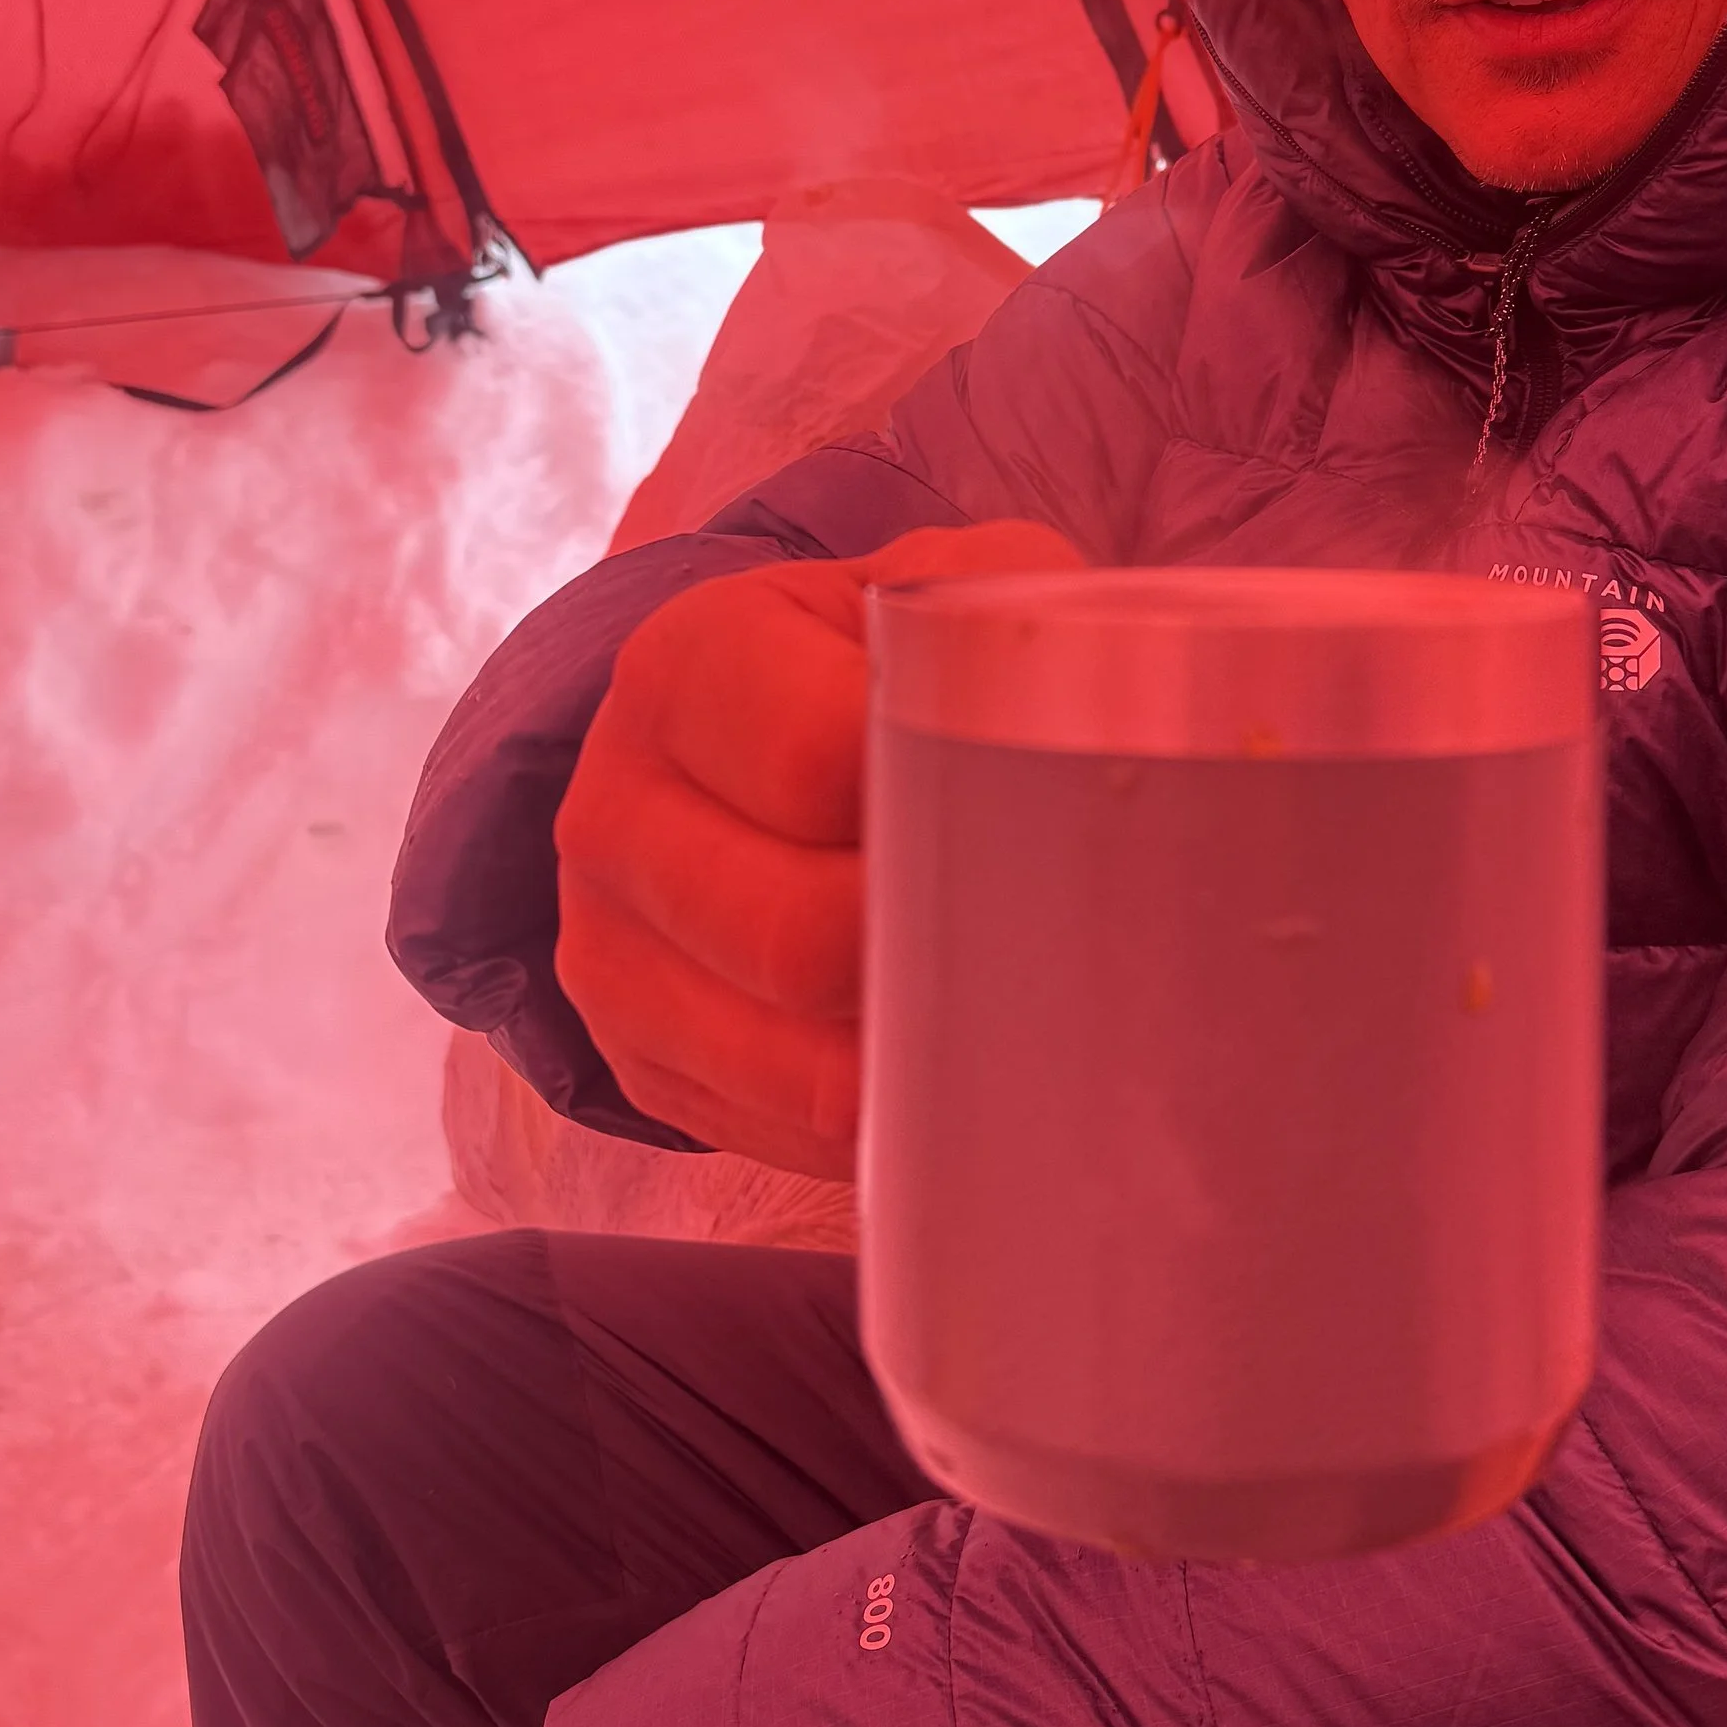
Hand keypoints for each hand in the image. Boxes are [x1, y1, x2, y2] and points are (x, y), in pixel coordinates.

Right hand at [554, 521, 1083, 1176]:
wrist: (755, 743)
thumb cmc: (886, 663)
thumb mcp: (946, 592)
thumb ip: (1011, 621)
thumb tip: (1122, 734)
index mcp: (689, 662)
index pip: (813, 759)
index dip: (942, 808)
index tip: (1037, 827)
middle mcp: (612, 806)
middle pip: (795, 937)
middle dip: (942, 955)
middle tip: (1052, 948)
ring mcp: (604, 945)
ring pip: (787, 1065)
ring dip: (923, 1060)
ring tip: (1023, 1021)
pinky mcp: (634, 1060)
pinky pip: (775, 1135)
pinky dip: (883, 1124)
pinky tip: (950, 1072)